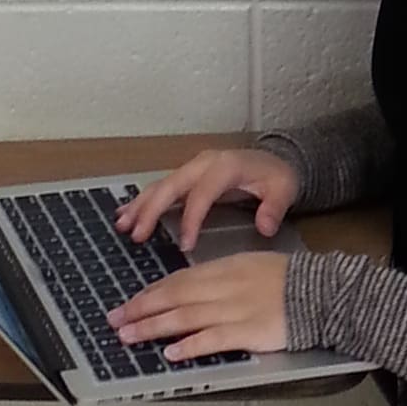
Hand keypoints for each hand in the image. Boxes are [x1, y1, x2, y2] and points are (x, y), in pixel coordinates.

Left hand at [107, 249, 292, 365]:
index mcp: (225, 267)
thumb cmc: (290, 281)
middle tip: (115, 321)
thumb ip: (221, 277)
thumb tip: (190, 292)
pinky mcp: (249, 331)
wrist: (322, 293)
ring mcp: (236, 309)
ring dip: (154, 327)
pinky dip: (190, 346)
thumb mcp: (251, 265)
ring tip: (131, 337)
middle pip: (175, 297)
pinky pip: (213, 339)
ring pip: (186, 317)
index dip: (149, 294)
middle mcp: (225, 286)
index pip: (178, 280)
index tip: (128, 304)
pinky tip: (172, 353)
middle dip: (141, 310)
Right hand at [119, 148, 299, 253]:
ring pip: (161, 185)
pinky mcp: (188, 176)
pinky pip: (162, 187)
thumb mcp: (284, 189)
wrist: (276, 161)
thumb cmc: (277, 177)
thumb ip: (274, 207)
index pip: (202, 193)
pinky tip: (125, 213)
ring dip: (140, 205)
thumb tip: (265, 226)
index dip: (192, 218)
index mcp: (225, 166)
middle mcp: (204, 164)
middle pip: (172, 185)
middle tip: (136, 234)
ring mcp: (193, 168)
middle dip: (152, 210)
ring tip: (123, 225)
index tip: (185, 244)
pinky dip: (143, 201)